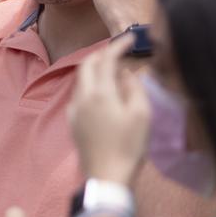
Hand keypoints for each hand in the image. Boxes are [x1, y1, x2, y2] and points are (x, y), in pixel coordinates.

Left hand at [68, 37, 149, 184]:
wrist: (107, 178)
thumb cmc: (129, 146)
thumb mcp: (142, 114)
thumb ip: (134, 87)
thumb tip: (126, 73)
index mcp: (100, 93)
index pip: (106, 59)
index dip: (118, 46)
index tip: (130, 38)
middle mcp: (82, 98)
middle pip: (87, 65)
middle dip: (102, 54)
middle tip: (120, 52)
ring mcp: (74, 111)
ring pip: (81, 80)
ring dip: (96, 70)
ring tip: (115, 72)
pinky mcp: (73, 123)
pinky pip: (79, 95)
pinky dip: (91, 86)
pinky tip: (103, 94)